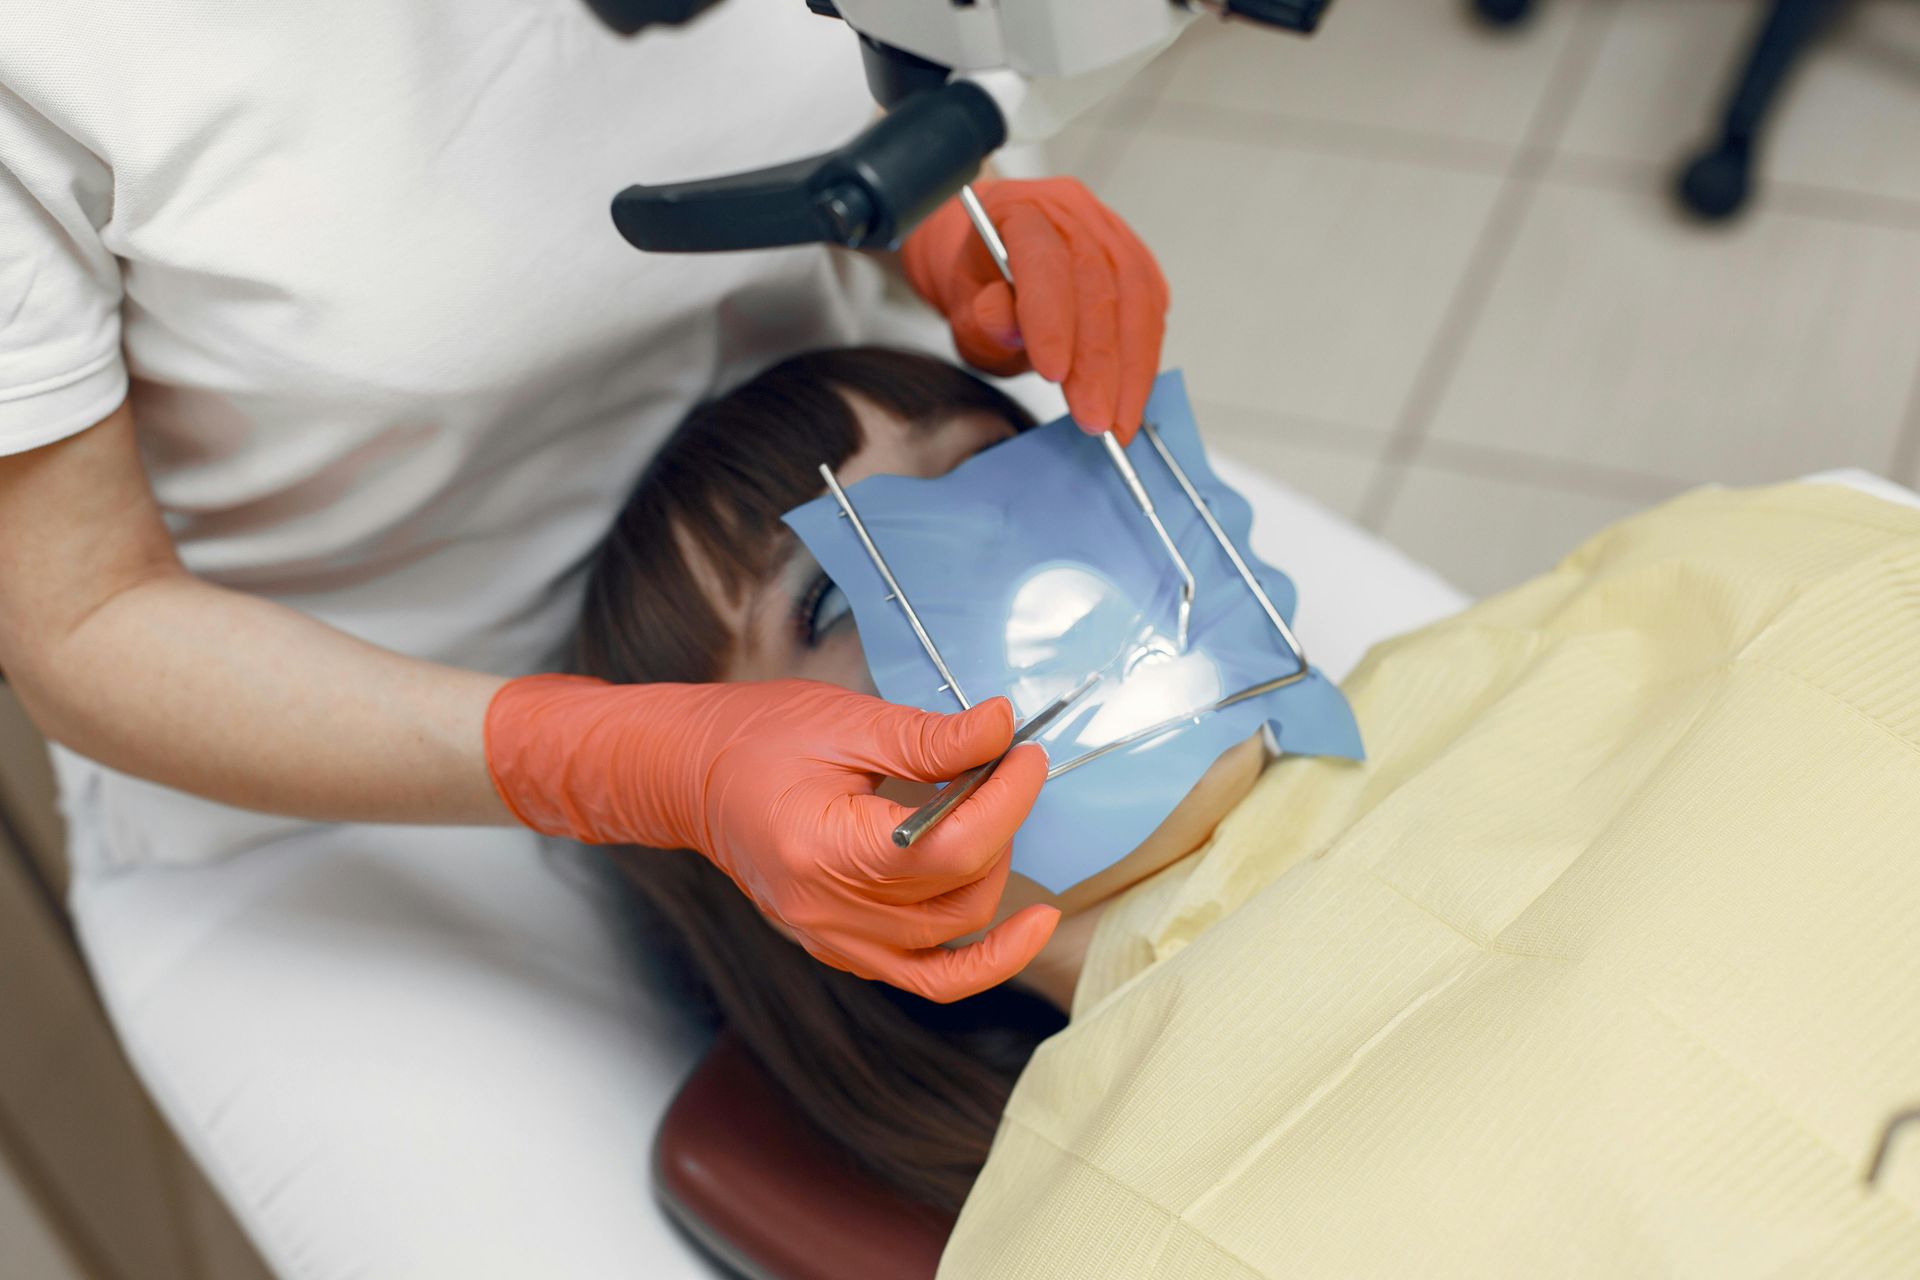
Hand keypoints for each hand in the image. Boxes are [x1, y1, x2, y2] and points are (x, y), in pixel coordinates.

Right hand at [484, 675, 1057, 1001]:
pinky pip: (925, 976)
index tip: (1027, 754)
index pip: (949, 848)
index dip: (1007, 801)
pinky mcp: (842, 949)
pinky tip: (1016, 923)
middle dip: (1003, 830)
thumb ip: (930, 737)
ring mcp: (834, 941)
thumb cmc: (757, 739)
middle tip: (1007, 770)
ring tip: (993, 818)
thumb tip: (1004, 728)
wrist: (689, 777)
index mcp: (825, 851)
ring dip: (992, 881)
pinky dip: (976, 956)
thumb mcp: (846, 720)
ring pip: (951, 943)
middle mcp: (829, 914)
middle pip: (957, 898)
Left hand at [901, 177, 1168, 443]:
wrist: (994, 264)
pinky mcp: (1137, 264)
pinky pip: (1151, 310)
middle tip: (1095, 418)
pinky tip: (1132, 396)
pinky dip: (1143, 360)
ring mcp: (1110, 234)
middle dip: (1099, 363)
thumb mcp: (965, 309)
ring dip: (1130, 370)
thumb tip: (1007, 323)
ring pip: (1135, 300)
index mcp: (1019, 210)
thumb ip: (985, 318)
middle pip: (1099, 286)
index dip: (1052, 318)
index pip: (1043, 260)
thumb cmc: (980, 286)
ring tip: (1117, 421)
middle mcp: (1071, 213)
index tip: (1055, 373)